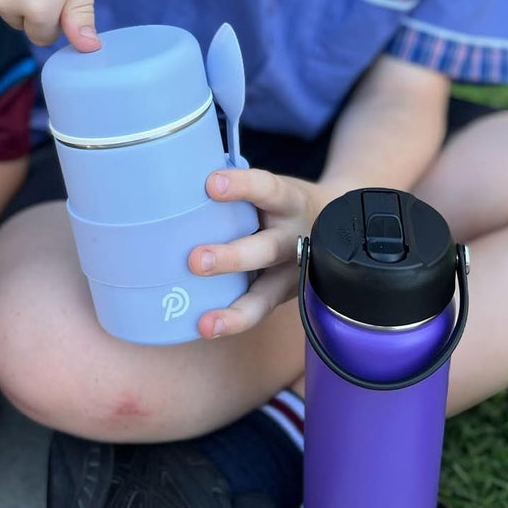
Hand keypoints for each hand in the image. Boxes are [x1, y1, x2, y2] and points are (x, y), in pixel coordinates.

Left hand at [188, 169, 327, 338]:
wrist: (332, 223)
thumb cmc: (280, 203)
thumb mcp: (269, 188)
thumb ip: (237, 188)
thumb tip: (176, 179)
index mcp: (289, 201)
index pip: (268, 189)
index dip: (242, 186)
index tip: (212, 184)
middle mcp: (296, 238)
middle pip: (267, 249)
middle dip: (232, 258)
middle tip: (196, 260)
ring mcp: (293, 273)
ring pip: (267, 295)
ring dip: (236, 311)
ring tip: (207, 324)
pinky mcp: (284, 296)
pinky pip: (259, 312)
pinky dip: (233, 322)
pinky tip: (205, 328)